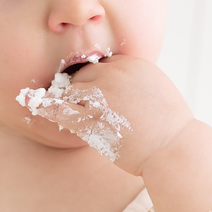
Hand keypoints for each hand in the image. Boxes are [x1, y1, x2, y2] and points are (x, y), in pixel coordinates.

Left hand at [25, 55, 192, 174]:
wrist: (175, 148)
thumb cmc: (171, 126)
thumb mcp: (158, 88)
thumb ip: (137, 79)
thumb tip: (125, 82)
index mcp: (132, 64)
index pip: (103, 63)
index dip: (97, 78)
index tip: (94, 90)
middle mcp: (115, 74)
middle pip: (84, 73)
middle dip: (81, 88)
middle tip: (80, 103)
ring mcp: (102, 95)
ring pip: (71, 89)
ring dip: (67, 99)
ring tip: (64, 109)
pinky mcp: (92, 118)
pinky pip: (62, 110)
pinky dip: (47, 108)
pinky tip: (36, 107)